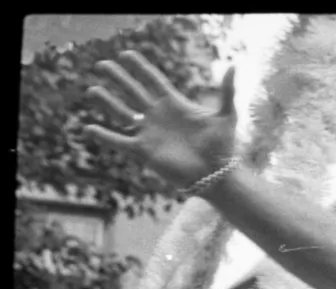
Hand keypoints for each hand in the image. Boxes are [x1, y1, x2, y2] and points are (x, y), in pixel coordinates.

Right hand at [84, 51, 237, 190]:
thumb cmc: (223, 147)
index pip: (153, 80)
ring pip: (123, 113)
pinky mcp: (145, 151)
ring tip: (92, 90)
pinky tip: (89, 128)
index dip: (140, 67)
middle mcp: (158, 116)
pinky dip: (105, 136)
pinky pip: (120, 142)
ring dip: (107, 102)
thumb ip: (227, 91)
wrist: (217, 174)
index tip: (126, 54)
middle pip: (133, 91)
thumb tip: (234, 67)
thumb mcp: (226, 116)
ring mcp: (150, 133)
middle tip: (102, 65)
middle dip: (118, 78)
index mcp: (175, 104)